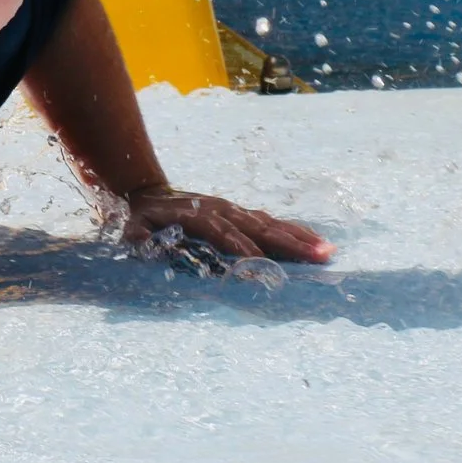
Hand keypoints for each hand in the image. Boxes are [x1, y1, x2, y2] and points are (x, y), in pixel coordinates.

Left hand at [124, 186, 333, 267]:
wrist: (148, 193)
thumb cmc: (141, 220)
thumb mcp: (133, 231)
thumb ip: (142, 242)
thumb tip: (152, 251)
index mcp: (198, 215)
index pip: (225, 234)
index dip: (244, 250)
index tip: (264, 269)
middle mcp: (222, 209)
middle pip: (260, 227)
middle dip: (289, 243)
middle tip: (320, 256)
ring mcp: (234, 210)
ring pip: (271, 224)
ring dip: (300, 238)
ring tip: (327, 250)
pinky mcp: (241, 215)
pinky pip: (271, 223)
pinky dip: (294, 233)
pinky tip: (315, 243)